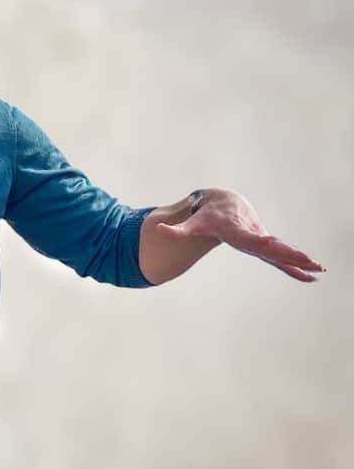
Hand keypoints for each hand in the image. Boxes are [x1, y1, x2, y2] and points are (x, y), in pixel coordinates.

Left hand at [156, 189, 325, 281]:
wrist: (225, 203)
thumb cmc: (208, 216)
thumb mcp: (193, 224)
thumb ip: (178, 229)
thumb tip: (159, 230)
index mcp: (237, 231)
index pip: (251, 240)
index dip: (262, 243)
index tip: (275, 246)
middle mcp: (253, 236)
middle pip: (273, 247)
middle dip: (290, 253)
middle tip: (310, 260)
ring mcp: (260, 241)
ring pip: (281, 253)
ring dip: (299, 260)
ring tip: (319, 268)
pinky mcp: (264, 246)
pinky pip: (281, 259)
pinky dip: (295, 267)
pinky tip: (312, 276)